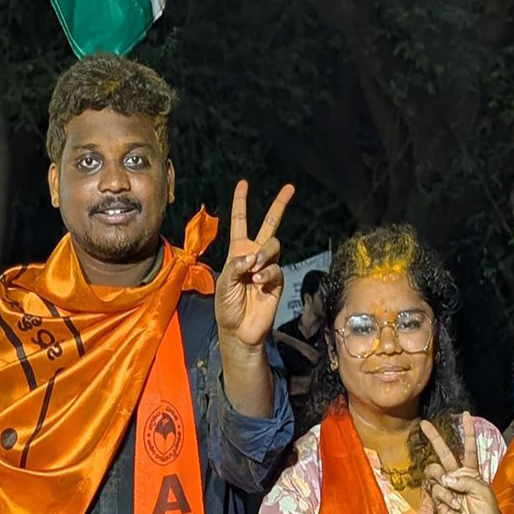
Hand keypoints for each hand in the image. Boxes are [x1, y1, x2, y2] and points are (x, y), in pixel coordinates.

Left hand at [215, 180, 294, 349]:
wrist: (239, 330)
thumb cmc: (226, 306)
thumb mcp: (223, 283)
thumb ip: (236, 266)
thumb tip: (253, 256)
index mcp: (237, 251)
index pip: (240, 221)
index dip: (241, 202)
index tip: (243, 183)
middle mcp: (255, 255)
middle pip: (270, 224)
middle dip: (279, 205)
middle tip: (290, 188)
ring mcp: (268, 266)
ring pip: (274, 246)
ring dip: (264, 254)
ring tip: (254, 270)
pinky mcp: (277, 281)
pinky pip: (276, 268)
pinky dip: (267, 273)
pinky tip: (259, 282)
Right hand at [420, 413, 502, 513]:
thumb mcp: (483, 492)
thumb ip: (466, 480)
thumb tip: (445, 478)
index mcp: (472, 471)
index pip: (469, 447)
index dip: (467, 431)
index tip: (465, 415)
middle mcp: (457, 476)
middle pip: (444, 453)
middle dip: (434, 438)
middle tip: (424, 424)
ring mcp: (446, 487)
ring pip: (434, 471)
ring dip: (442, 481)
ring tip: (453, 496)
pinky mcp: (438, 499)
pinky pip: (435, 489)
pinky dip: (444, 497)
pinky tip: (453, 506)